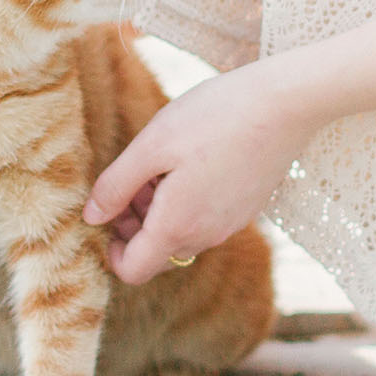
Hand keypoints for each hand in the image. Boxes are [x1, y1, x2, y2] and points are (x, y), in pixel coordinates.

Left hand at [81, 59, 317, 284]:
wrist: (285, 104)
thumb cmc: (213, 118)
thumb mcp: (151, 145)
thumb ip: (115, 186)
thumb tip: (90, 217)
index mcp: (176, 227)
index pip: (132, 271)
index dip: (111, 249)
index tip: (109, 211)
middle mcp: (206, 237)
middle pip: (156, 254)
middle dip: (135, 224)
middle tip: (134, 176)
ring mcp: (231, 225)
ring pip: (182, 235)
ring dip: (161, 211)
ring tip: (163, 162)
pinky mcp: (247, 209)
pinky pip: (206, 220)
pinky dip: (188, 202)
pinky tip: (192, 159)